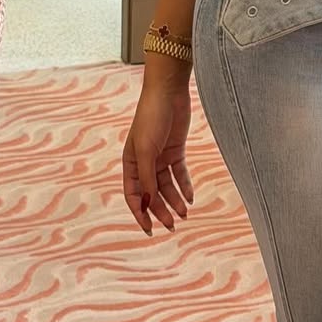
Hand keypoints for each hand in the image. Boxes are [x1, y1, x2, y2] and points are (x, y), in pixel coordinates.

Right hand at [123, 58, 194, 234]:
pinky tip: (191, 197)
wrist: (168, 92)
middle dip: (161, 210)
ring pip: (167, 186)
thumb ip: (148, 179)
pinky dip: (185, 186)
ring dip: (175, 200)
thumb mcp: (146, 150)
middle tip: (172, 225)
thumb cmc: (151, 118)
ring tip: (185, 213)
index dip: (140, 213)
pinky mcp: (175, 150)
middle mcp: (144, 162)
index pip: (133, 195)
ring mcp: (160, 156)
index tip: (150, 229)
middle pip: (152, 194)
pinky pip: (179, 173)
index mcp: (130, 163)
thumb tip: (147, 205)